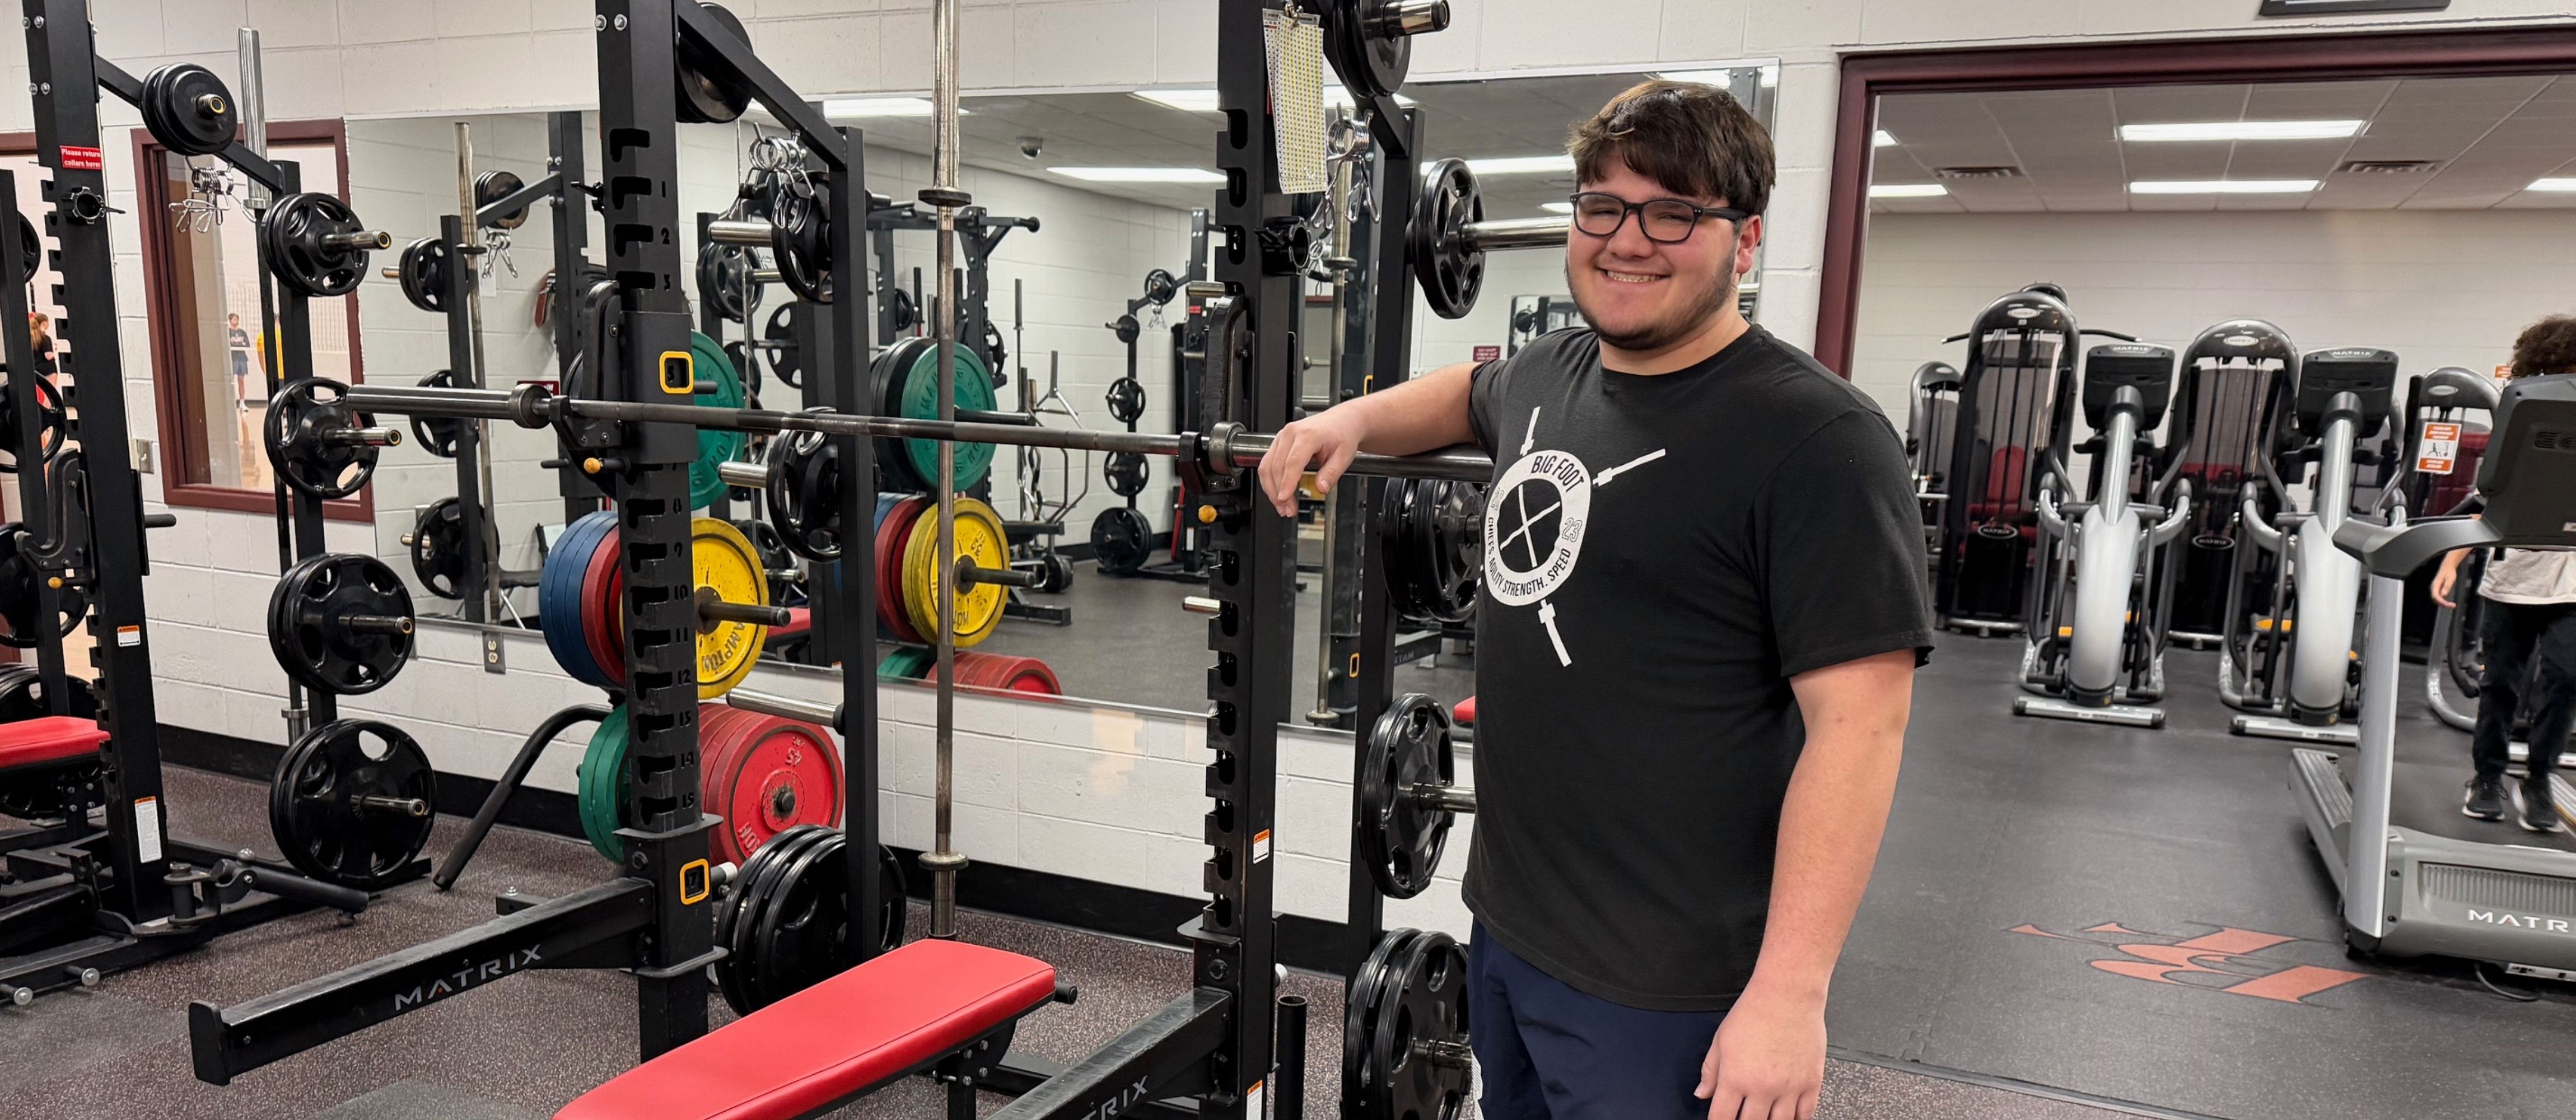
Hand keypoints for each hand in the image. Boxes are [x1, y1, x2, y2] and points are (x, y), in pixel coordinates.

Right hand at [1255, 409, 1365, 517]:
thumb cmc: (1343, 434)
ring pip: (1266, 466)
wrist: (1342, 420)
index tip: (1285, 499)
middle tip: (1288, 511)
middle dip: (1279, 492)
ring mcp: (1282, 436)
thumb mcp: (1344, 455)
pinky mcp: (1279, 442)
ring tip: (1282, 507)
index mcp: (1308, 434)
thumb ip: (1332, 473)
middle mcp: (1290, 433)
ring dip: (1271, 489)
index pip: (1292, 462)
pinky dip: (1270, 481)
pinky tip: (1278, 494)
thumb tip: (1321, 488)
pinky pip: (1267, 463)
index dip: (1287, 483)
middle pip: (1276, 466)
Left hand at [1696, 986, 1824, 1119]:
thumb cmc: (1754, 1012)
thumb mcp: (1721, 1040)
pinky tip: (1788, 1115)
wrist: (1788, 994)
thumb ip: (1710, 1071)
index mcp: (1735, 1078)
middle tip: (1743, 1115)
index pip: (1722, 1118)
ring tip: (1764, 1115)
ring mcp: (1789, 1088)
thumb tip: (1702, 1093)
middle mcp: (1762, 1087)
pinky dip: (1796, 1119)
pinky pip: (1805, 1115)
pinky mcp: (1811, 1083)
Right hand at [2431, 562, 2458, 608]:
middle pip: (2435, 599)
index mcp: (2435, 585)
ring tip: (2452, 605)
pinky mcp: (2438, 590)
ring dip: (2443, 604)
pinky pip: (2439, 598)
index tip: (2450, 604)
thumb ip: (2446, 587)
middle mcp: (2433, 588)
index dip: (2442, 602)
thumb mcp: (2450, 579)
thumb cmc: (2449, 572)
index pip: (2436, 596)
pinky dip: (2444, 601)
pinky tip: (2450, 603)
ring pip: (2437, 599)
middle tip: (2453, 606)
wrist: (2447, 567)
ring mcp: (2435, 589)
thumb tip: (2443, 595)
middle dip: (2443, 604)